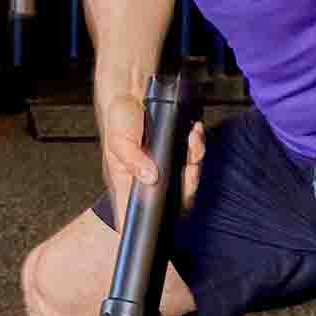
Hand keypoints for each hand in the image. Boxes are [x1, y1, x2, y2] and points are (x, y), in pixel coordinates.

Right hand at [95, 81, 205, 210]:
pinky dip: (197, 144)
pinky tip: (193, 132)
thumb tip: (150, 177)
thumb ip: (132, 160)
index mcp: (128, 182)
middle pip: (174, 199)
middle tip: (189, 170)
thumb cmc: (118, 120)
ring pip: (188, 178)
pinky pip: (194, 156)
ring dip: (195, 160)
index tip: (163, 222)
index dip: (153, 223)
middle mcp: (148, 178)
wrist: (130, 92)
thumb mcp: (118, 141)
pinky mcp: (175, 151)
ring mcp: (164, 166)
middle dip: (188, 186)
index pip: (140, 212)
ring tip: (191, 141)